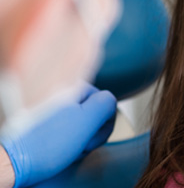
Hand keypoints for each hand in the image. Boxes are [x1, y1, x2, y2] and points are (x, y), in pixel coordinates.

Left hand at [1, 83, 115, 186]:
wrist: (11, 161)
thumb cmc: (45, 144)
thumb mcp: (88, 120)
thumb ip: (107, 103)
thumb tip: (110, 103)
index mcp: (72, 85)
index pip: (104, 100)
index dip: (103, 122)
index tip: (93, 136)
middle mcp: (58, 90)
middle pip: (90, 110)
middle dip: (89, 130)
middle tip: (79, 144)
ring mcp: (46, 105)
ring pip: (76, 120)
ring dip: (77, 137)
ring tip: (65, 148)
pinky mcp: (37, 120)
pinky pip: (61, 128)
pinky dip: (62, 139)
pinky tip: (55, 149)